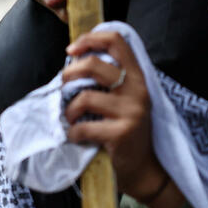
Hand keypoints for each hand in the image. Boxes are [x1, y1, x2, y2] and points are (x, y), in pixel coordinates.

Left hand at [63, 31, 183, 207]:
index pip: (117, 41)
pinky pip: (83, 126)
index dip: (90, 39)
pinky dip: (73, 132)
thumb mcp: (121, 99)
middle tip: (64, 87)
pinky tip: (78, 137)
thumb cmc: (123, 129)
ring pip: (84, 97)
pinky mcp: (122, 132)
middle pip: (93, 65)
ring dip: (69, 109)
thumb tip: (71, 59)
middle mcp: (137, 90)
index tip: (72, 50)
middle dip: (69, 74)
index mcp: (137, 77)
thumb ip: (105, 79)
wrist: (143, 168)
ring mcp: (132, 111)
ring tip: (73, 118)